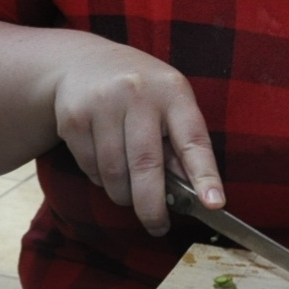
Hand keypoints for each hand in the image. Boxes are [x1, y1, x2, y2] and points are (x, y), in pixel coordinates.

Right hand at [46, 37, 221, 233]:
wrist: (82, 62)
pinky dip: (100, 179)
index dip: (205, 175)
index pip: (193, 140)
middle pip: (146, 165)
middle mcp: (138, 94)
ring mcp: (102, 104)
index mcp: (173, 92)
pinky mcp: (74, 118)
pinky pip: (91, 168)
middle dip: (152, 206)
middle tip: (158, 226)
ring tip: (129, 191)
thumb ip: (180, 142)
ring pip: (114, 173)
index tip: (214, 204)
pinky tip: (106, 163)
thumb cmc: (140, 91)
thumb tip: (193, 193)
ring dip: (123, 194)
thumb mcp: (170, 102)